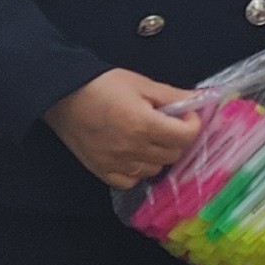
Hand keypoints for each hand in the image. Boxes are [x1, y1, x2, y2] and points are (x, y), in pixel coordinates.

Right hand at [43, 67, 200, 190]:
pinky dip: (138, 169)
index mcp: (144, 124)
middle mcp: (132, 148)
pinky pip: (131, 180)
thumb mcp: (142, 84)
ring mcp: (116, 163)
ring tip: (149, 136)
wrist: (63, 96)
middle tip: (168, 123)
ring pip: (155, 169)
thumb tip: (201, 99)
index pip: (185, 137)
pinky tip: (134, 153)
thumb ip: (173, 96)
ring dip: (159, 154)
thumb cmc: (103, 85)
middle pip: (173, 154)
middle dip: (177, 138)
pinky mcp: (102, 171)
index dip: (192, 124)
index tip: (186, 115)